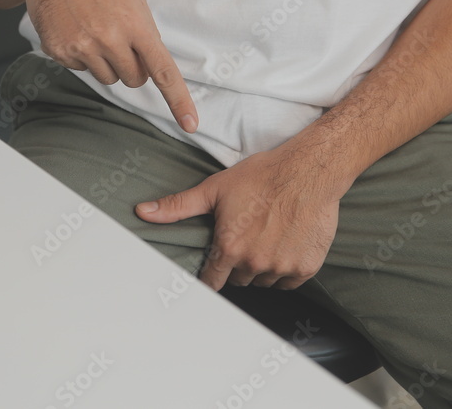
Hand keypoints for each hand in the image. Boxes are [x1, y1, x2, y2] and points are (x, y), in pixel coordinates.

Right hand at [14, 0, 198, 132]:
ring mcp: (82, 47)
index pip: (163, 71)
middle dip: (132, 66)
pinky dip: (81, 55)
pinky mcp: (58, 51)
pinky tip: (75, 28)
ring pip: (107, 78)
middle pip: (133, 79)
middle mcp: (109, 39)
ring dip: (106, 62)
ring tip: (94, 29)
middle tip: (119, 40)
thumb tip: (150, 64)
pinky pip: (81, 69)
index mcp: (135, 24)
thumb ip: (144, 31)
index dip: (178, 100)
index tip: (191, 124)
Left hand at [135, 148, 344, 290]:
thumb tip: (143, 211)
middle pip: (239, 278)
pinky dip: (286, 267)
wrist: (308, 171)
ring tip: (267, 234)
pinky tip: (285, 242)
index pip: (212, 282)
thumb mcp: (214, 189)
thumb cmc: (263, 176)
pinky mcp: (306, 267)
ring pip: (264, 280)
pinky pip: (289, 281)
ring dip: (262, 265)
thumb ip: (178, 206)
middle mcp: (255, 263)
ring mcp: (282, 267)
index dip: (211, 275)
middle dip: (238, 263)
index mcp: (230, 247)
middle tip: (246, 235)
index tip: (212, 270)